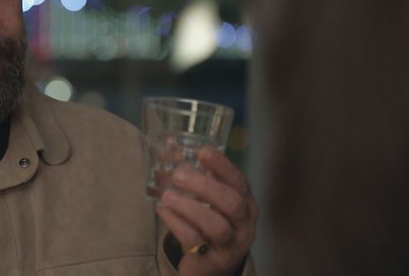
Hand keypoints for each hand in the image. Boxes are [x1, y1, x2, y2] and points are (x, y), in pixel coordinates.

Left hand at [155, 146, 257, 275]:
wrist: (213, 266)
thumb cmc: (210, 225)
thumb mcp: (209, 201)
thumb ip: (194, 177)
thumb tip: (168, 145)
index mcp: (245, 203)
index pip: (238, 181)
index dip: (222, 165)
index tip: (203, 151)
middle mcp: (244, 224)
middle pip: (232, 203)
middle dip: (205, 186)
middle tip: (179, 175)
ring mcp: (231, 245)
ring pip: (216, 226)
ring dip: (190, 207)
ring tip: (167, 195)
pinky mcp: (213, 262)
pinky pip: (196, 242)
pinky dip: (176, 223)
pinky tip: (163, 211)